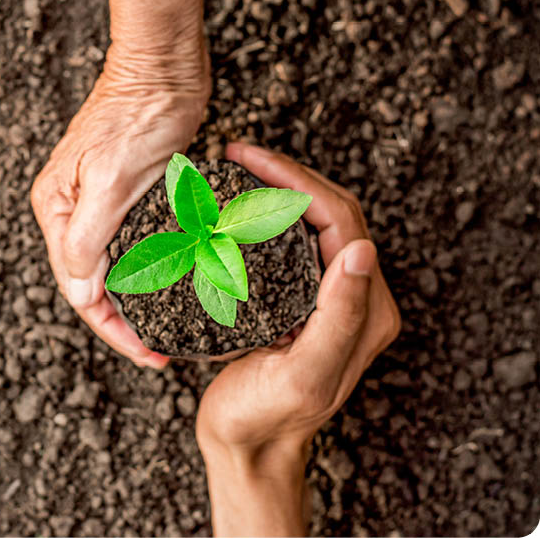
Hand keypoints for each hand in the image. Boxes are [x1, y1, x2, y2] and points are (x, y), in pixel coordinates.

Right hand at [30, 43, 209, 368]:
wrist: (164, 66)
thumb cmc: (137, 114)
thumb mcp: (110, 180)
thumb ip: (88, 238)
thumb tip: (79, 292)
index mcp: (57, 210)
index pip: (78, 288)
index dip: (112, 329)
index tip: (147, 354)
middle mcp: (72, 212)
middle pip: (93, 284)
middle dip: (124, 323)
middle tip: (160, 352)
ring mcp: (98, 204)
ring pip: (114, 269)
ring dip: (138, 301)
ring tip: (167, 330)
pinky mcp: (127, 196)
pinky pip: (133, 247)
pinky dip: (149, 271)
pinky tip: (171, 288)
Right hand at [196, 143, 400, 535]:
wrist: (246, 445)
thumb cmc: (267, 417)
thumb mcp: (304, 374)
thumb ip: (339, 316)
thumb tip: (362, 249)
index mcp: (365, 309)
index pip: (340, 219)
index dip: (297, 181)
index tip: (248, 160)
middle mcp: (353, 296)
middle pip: (329, 211)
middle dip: (286, 175)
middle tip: (238, 154)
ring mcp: (326, 296)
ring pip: (310, 222)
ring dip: (277, 189)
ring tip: (236, 170)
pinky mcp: (300, 300)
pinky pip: (290, 242)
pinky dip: (264, 215)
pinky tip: (235, 208)